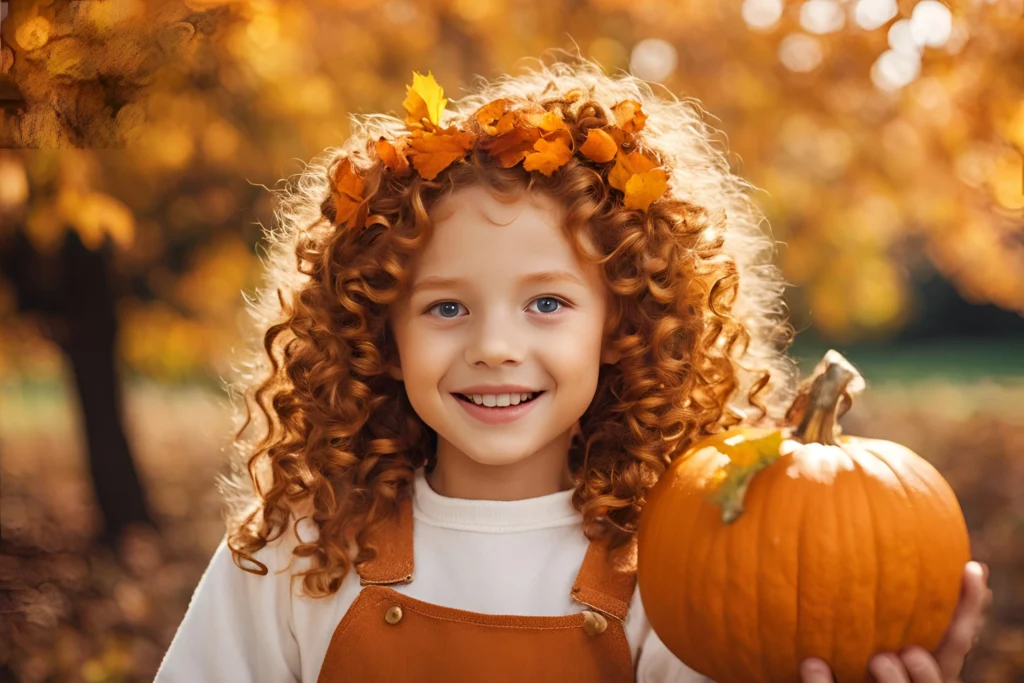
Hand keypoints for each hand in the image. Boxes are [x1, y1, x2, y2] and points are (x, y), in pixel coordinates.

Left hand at [800, 561, 991, 682]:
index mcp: (916, 656)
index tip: (972, 568)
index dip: (967, 607)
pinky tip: (811, 663)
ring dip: (897, 681)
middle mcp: (904, 679)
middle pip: (938, 677)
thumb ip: (849, 568)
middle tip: (910, 646)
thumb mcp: (841, 601)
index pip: (954, 637)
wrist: (788, 663)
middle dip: (932, 664)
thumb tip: (815, 467)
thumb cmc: (814, 626)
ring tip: (879, 658)